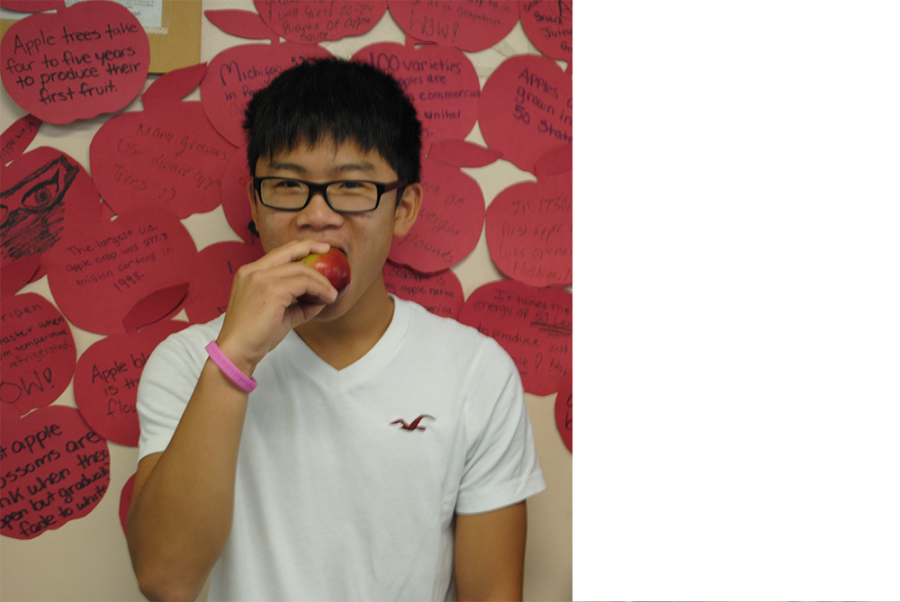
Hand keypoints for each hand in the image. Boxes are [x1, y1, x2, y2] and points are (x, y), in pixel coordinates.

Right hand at [215, 240, 337, 374]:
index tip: (318, 248)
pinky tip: (326, 299)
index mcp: (249, 274)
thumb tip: (320, 299)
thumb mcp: (279, 314)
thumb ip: (298, 304)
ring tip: (331, 294)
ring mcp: (261, 278)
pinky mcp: (272, 290)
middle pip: (289, 251)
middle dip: (312, 247)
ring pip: (300, 269)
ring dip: (321, 281)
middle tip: (329, 252)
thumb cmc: (255, 336)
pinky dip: (319, 289)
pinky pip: (304, 283)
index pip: (278, 253)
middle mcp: (253, 271)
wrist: (237, 351)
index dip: (299, 248)